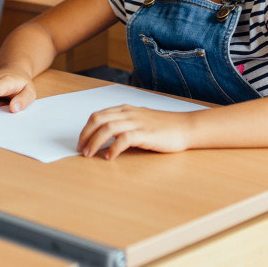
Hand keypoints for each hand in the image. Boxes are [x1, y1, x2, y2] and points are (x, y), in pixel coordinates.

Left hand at [77, 105, 193, 159]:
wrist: (186, 127)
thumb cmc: (164, 126)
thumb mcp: (140, 121)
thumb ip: (124, 125)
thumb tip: (105, 139)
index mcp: (125, 110)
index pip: (97, 115)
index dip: (86, 129)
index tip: (81, 142)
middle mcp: (129, 114)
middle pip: (98, 120)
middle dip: (86, 135)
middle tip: (82, 150)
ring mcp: (137, 122)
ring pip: (108, 128)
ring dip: (95, 142)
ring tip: (90, 155)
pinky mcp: (146, 133)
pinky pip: (124, 139)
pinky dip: (113, 148)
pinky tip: (109, 157)